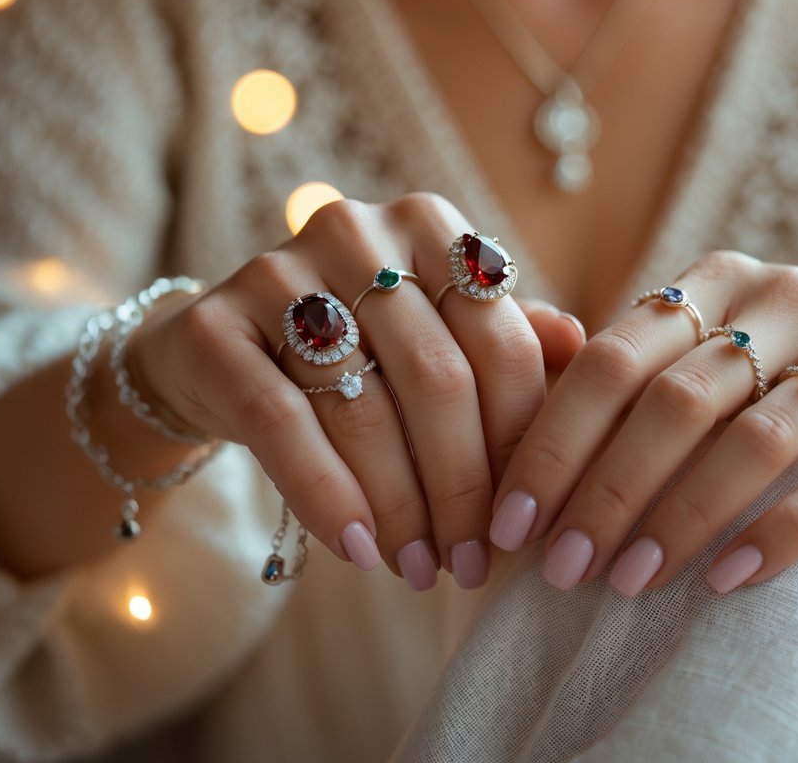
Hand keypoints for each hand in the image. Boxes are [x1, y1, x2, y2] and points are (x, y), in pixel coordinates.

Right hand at [129, 194, 584, 590]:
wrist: (221, 353)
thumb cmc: (357, 351)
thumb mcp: (437, 337)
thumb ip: (507, 339)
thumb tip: (583, 348)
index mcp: (429, 227)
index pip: (501, 343)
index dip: (523, 443)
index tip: (528, 521)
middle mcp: (357, 232)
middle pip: (438, 379)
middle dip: (466, 488)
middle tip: (475, 563)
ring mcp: (277, 272)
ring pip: (364, 409)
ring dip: (402, 509)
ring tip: (423, 569)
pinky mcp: (214, 326)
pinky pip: (280, 425)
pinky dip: (326, 496)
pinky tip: (356, 550)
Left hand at [489, 249, 797, 594]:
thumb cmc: (777, 346)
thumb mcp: (707, 330)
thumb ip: (627, 364)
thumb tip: (510, 438)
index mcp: (713, 281)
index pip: (613, 360)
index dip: (553, 443)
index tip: (511, 521)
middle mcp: (783, 302)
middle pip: (674, 402)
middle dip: (605, 493)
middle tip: (561, 567)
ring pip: (752, 442)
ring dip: (679, 520)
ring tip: (628, 583)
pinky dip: (781, 535)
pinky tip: (728, 582)